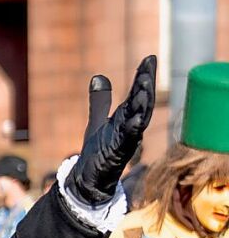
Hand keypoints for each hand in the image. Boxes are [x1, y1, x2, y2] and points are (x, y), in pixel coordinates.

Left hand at [66, 55, 155, 205]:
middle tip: (148, 67)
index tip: (149, 58)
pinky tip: (136, 118)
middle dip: (145, 86)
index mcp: (125, 118)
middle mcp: (129, 128)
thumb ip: (100, 101)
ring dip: (142, 103)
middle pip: (142, 104)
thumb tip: (98, 77)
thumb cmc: (97, 151)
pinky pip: (128, 140)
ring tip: (144, 85)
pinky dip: (133, 129)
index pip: (137, 94)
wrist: (89, 179)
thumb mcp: (97, 121)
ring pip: (138, 119)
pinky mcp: (118, 154)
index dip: (143, 77)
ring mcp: (126, 141)